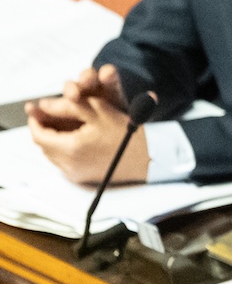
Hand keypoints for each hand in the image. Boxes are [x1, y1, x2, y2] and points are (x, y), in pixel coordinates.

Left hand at [25, 66, 148, 183]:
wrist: (145, 157)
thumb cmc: (125, 132)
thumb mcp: (97, 110)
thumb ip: (67, 106)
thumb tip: (43, 105)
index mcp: (71, 147)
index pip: (39, 135)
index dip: (36, 121)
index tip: (37, 111)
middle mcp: (69, 164)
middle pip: (43, 145)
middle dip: (44, 129)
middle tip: (50, 116)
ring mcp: (74, 173)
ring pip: (51, 154)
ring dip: (53, 140)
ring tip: (64, 126)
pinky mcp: (80, 178)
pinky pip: (62, 162)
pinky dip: (63, 150)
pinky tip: (76, 140)